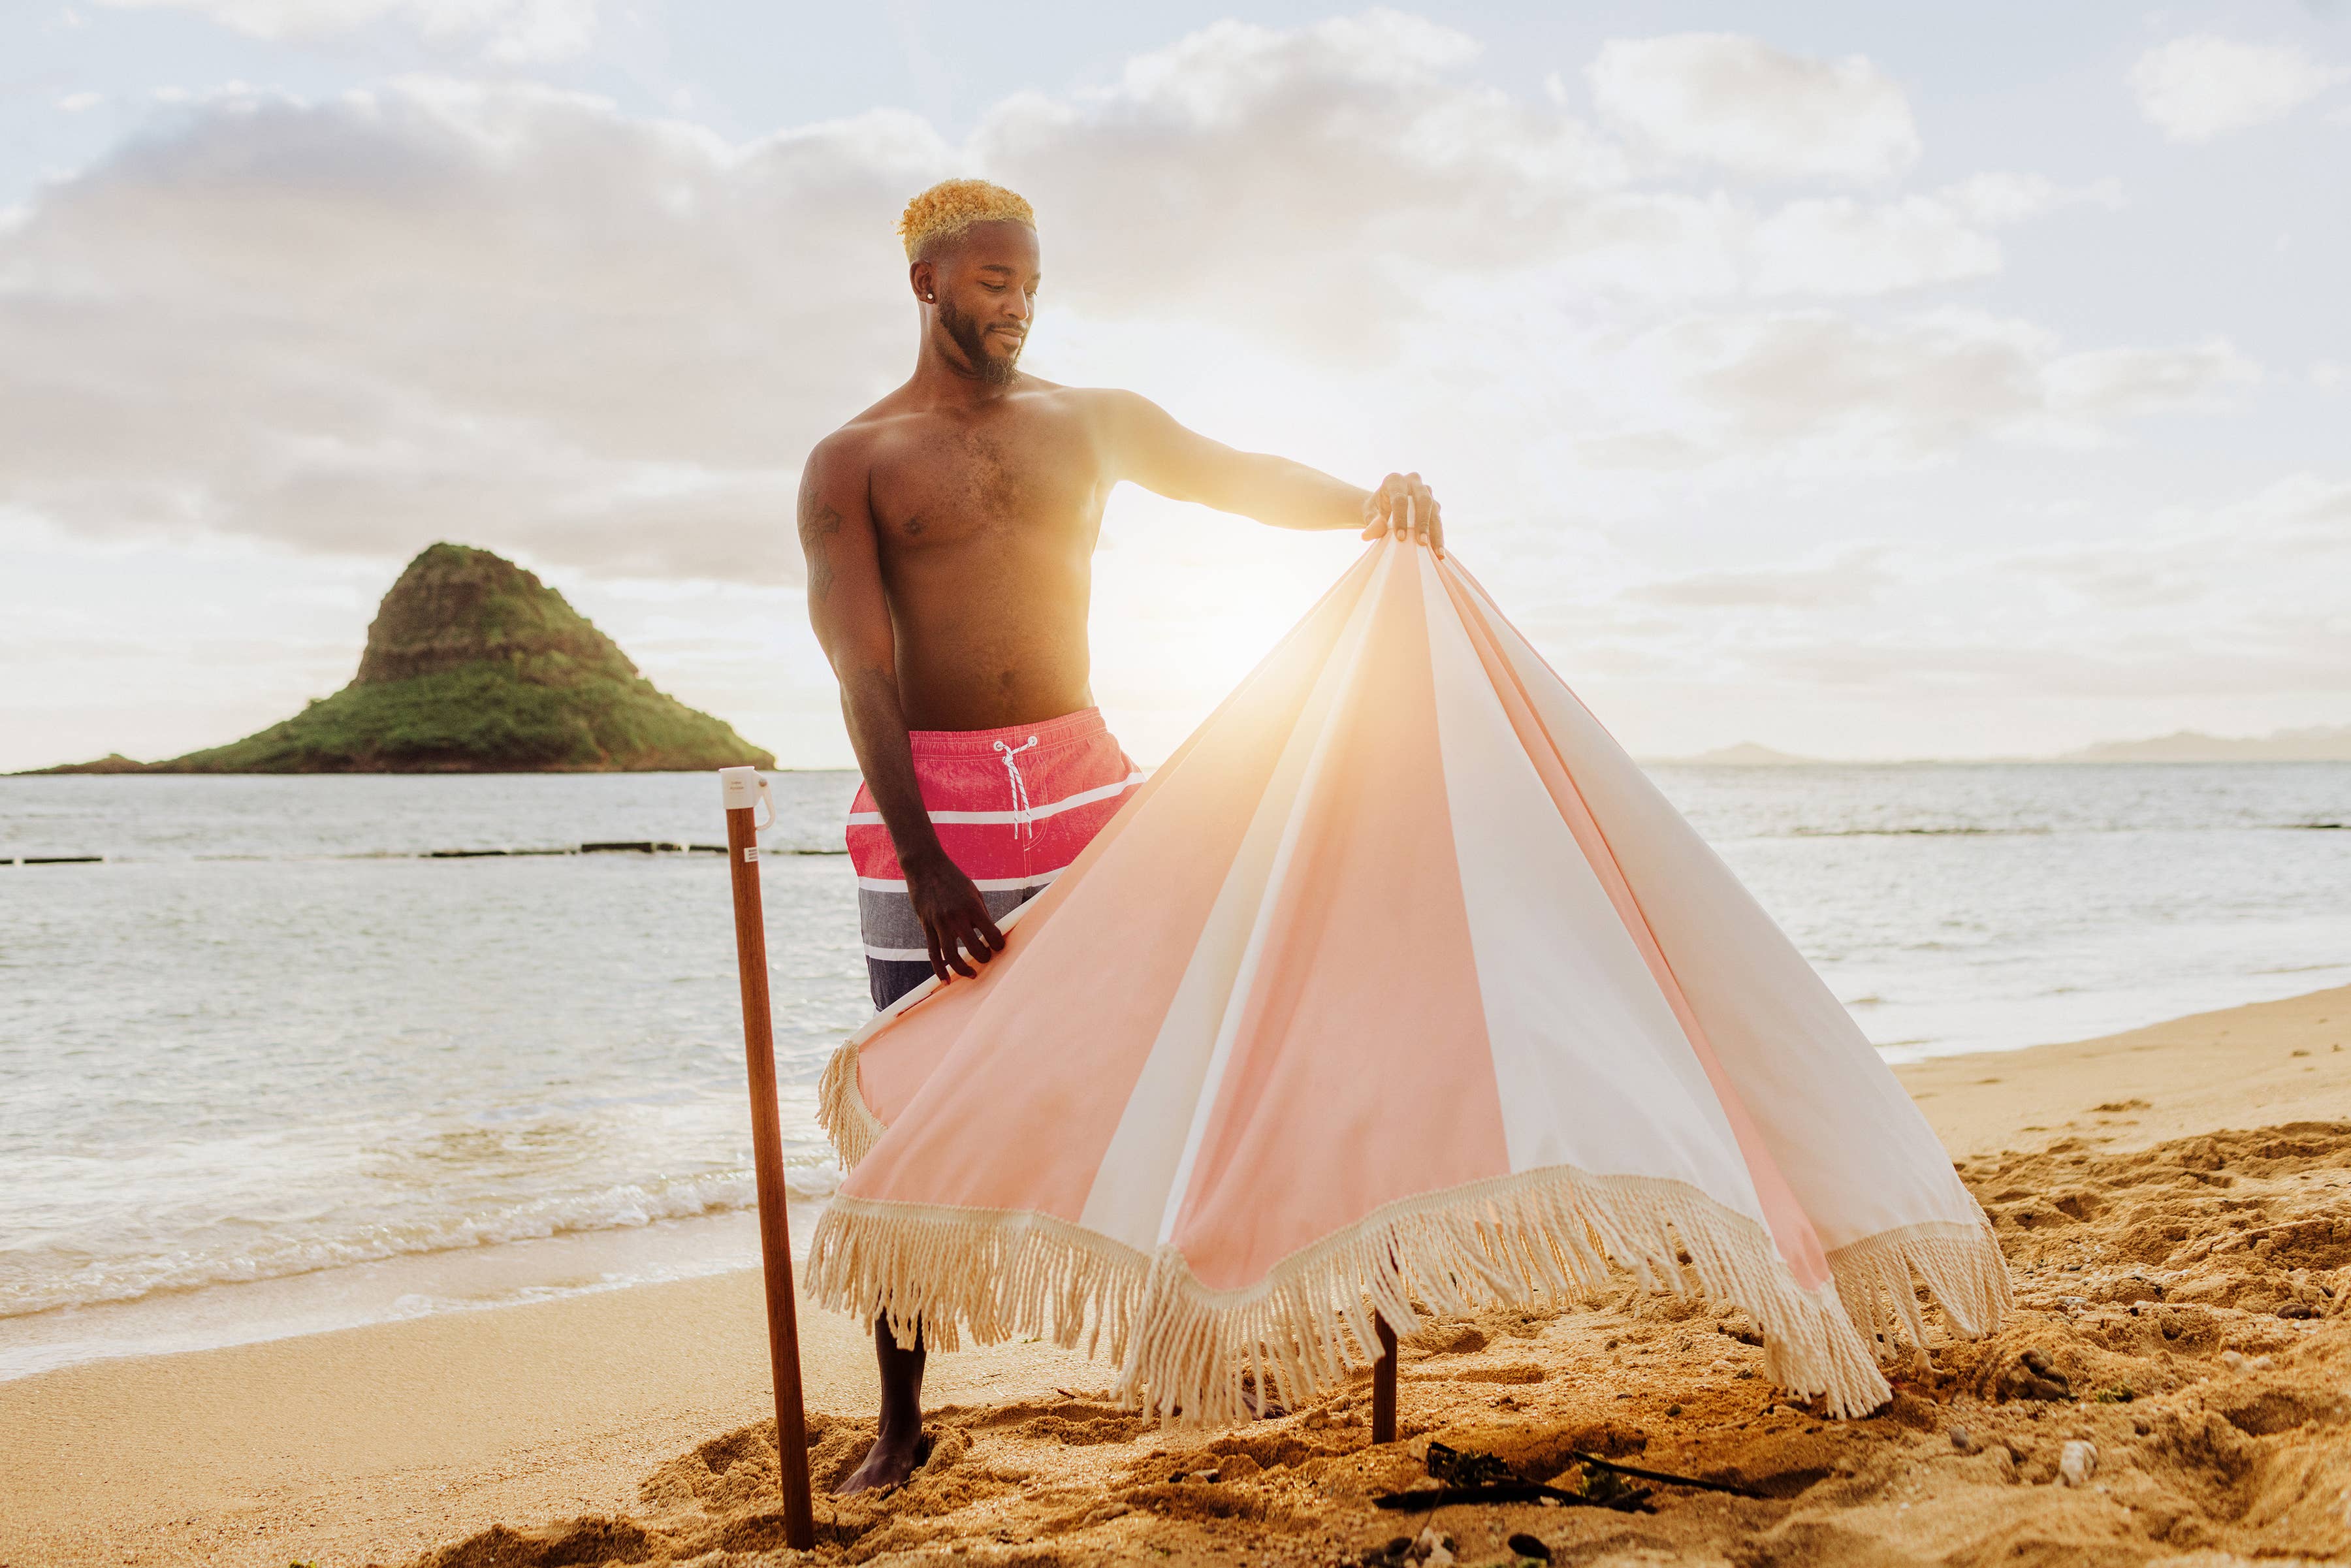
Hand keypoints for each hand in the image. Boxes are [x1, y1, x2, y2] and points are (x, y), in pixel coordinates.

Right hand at [903, 850, 1005, 983]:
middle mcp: (956, 917)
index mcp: (972, 907)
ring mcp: (939, 923)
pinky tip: (946, 980)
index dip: (998, 945)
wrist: (925, 866)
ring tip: (972, 975)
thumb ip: (981, 915)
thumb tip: (990, 935)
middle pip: (973, 948)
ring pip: (951, 955)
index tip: (999, 947)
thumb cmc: (953, 879)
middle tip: (987, 958)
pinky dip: (939, 969)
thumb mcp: (973, 893)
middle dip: (983, 958)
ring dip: (962, 969)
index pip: (991, 934)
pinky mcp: (926, 926)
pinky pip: (933, 952)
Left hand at [1361, 472, 1443, 557]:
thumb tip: (1368, 534)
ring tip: (1437, 552)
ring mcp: (1426, 492)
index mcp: (1395, 480)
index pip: (1400, 498)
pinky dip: (1438, 535)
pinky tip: (1438, 551)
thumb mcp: (1370, 514)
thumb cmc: (1376, 510)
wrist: (1384, 507)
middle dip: (1423, 522)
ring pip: (1435, 510)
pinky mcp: (1434, 504)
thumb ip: (1372, 522)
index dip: (1401, 518)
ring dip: (1436, 532)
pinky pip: (1438, 519)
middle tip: (1422, 542)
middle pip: (1423, 500)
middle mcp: (1413, 482)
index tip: (1400, 537)